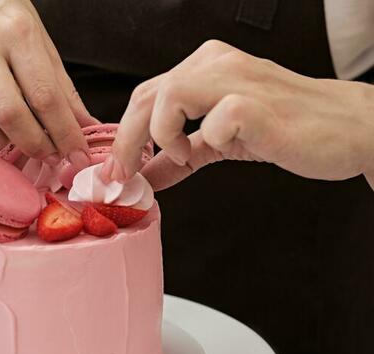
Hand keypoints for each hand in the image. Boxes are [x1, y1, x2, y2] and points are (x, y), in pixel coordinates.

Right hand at [0, 0, 96, 165]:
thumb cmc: (4, 21)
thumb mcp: (40, 43)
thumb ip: (62, 87)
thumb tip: (87, 126)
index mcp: (17, 33)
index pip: (45, 96)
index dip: (64, 133)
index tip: (76, 157)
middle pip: (9, 113)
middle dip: (33, 144)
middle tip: (45, 153)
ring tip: (8, 138)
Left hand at [103, 40, 373, 189]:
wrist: (348, 129)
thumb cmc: (287, 127)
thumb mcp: (222, 142)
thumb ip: (182, 155)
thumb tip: (147, 177)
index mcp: (206, 67)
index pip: (146, 95)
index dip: (124, 134)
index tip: (117, 170)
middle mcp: (217, 65)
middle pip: (145, 96)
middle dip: (126, 142)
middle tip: (123, 175)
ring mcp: (237, 80)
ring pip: (168, 96)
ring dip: (157, 136)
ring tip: (175, 155)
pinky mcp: (256, 105)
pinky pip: (211, 121)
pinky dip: (198, 142)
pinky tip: (211, 151)